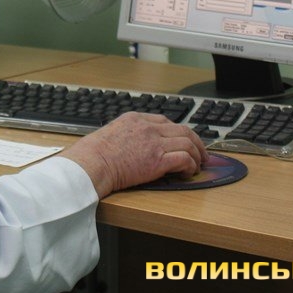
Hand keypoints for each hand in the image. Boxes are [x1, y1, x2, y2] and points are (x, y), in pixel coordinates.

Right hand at [59, 112, 207, 197]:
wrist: (91, 163)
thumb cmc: (93, 154)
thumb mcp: (110, 133)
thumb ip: (126, 135)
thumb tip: (134, 146)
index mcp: (135, 119)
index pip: (165, 121)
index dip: (179, 132)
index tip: (184, 141)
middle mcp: (147, 127)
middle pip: (182, 129)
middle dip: (196, 141)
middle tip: (201, 153)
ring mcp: (154, 143)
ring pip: (188, 143)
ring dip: (197, 155)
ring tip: (198, 165)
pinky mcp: (157, 160)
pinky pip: (184, 159)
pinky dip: (191, 166)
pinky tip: (188, 173)